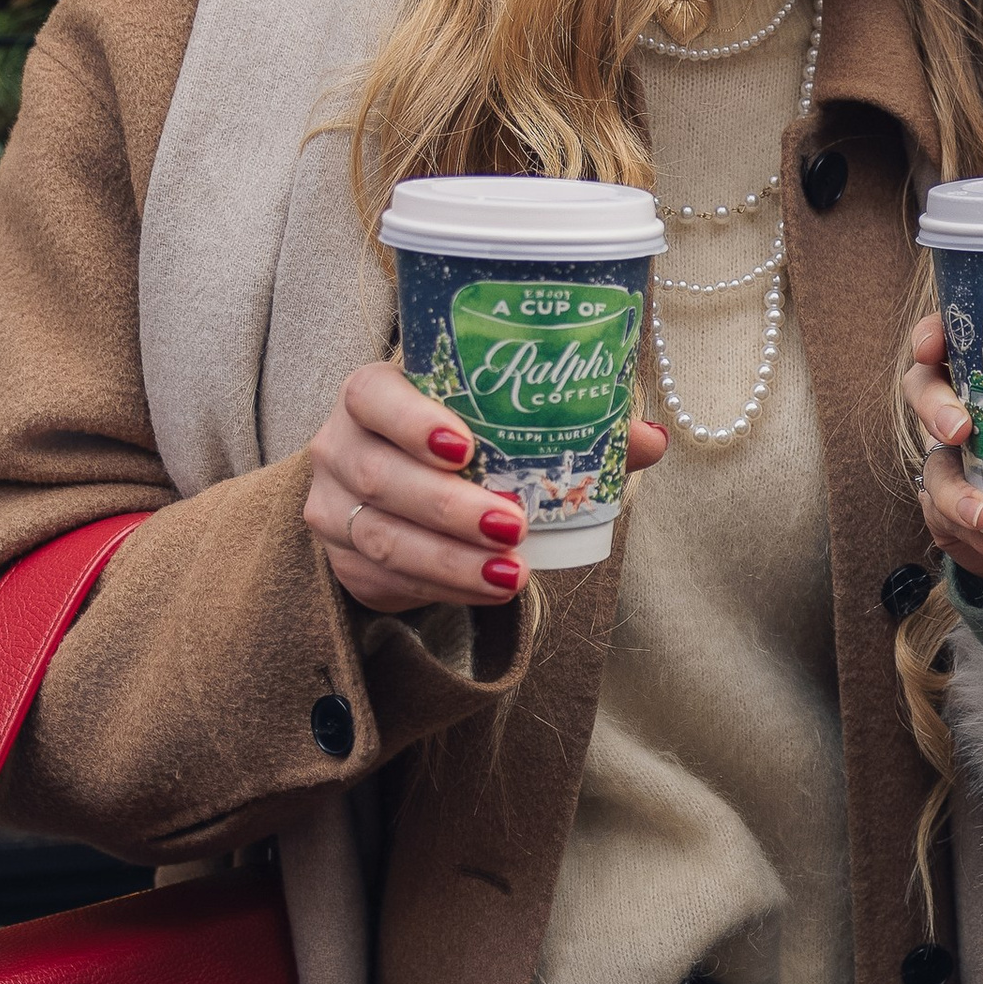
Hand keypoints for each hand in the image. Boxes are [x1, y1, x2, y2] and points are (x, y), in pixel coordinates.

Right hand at [306, 362, 669, 614]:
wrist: (400, 492)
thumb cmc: (461, 443)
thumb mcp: (502, 424)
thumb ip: (571, 423)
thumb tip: (649, 438)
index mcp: (374, 394)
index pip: (373, 396)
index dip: (412, 420)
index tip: (465, 447)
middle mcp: (341, 445)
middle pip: (382, 476)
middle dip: (450, 507)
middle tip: (513, 524)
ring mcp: (334, 506)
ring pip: (383, 537)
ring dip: (452, 560)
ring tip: (513, 573)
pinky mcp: (344, 560)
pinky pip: (389, 579)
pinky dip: (443, 587)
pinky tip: (487, 590)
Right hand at [902, 313, 982, 584]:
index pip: (949, 344)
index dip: (931, 338)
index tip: (934, 343)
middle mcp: (965, 416)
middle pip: (922, 395)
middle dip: (933, 408)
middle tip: (961, 429)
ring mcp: (956, 468)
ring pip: (931, 469)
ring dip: (954, 493)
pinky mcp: (957, 518)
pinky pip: (947, 525)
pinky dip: (976, 539)